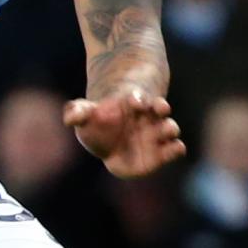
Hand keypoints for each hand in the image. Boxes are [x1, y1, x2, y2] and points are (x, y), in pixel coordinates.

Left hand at [65, 85, 184, 177]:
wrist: (114, 136)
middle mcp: (147, 115)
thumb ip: (78, 113)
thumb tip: (70, 117)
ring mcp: (157, 132)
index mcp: (130, 103)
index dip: (137, 98)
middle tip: (160, 107)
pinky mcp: (162, 150)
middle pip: (159, 108)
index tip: (136, 101)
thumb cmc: (100, 122)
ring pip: (168, 127)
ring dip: (169, 128)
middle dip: (160, 108)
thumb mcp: (86, 115)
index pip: (136, 97)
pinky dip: (176, 149)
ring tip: (169, 130)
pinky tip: (178, 149)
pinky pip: (173, 148)